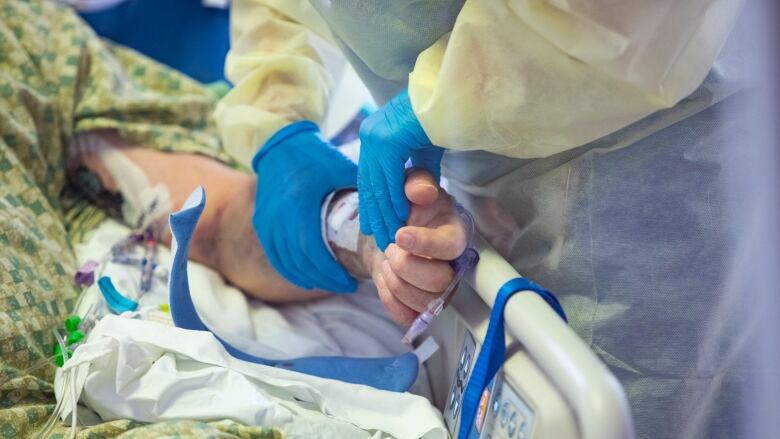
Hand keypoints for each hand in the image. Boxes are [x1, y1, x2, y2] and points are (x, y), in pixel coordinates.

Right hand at [252, 121, 356, 292]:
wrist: (279, 142)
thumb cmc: (314, 154)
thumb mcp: (341, 168)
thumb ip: (363, 190)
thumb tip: (390, 210)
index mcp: (300, 207)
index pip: (313, 252)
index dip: (331, 272)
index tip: (351, 282)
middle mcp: (279, 218)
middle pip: (300, 262)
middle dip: (324, 279)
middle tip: (346, 286)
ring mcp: (266, 222)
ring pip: (286, 262)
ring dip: (309, 277)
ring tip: (331, 282)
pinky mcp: (261, 223)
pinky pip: (275, 256)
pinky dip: (291, 270)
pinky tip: (307, 278)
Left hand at [358, 89, 443, 250]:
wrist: (453, 94)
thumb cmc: (443, 116)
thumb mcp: (425, 148)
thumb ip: (418, 170)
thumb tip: (416, 193)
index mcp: (374, 134)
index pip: (370, 177)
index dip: (372, 205)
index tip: (375, 227)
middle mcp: (370, 134)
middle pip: (369, 184)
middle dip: (376, 214)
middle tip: (381, 240)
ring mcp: (376, 136)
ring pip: (377, 185)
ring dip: (385, 214)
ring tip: (390, 236)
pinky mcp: (388, 140)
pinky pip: (389, 179)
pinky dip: (395, 200)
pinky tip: (400, 218)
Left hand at [370, 170, 467, 324]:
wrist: (390, 228)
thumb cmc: (408, 206)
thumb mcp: (411, 185)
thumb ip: (417, 183)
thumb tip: (421, 192)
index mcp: (456, 233)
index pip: (451, 247)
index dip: (425, 244)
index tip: (400, 235)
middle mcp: (453, 266)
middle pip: (439, 283)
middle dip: (406, 266)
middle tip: (390, 248)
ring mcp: (439, 290)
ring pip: (424, 302)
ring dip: (395, 282)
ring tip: (387, 260)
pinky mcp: (421, 306)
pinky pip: (408, 316)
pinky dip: (389, 298)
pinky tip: (385, 278)